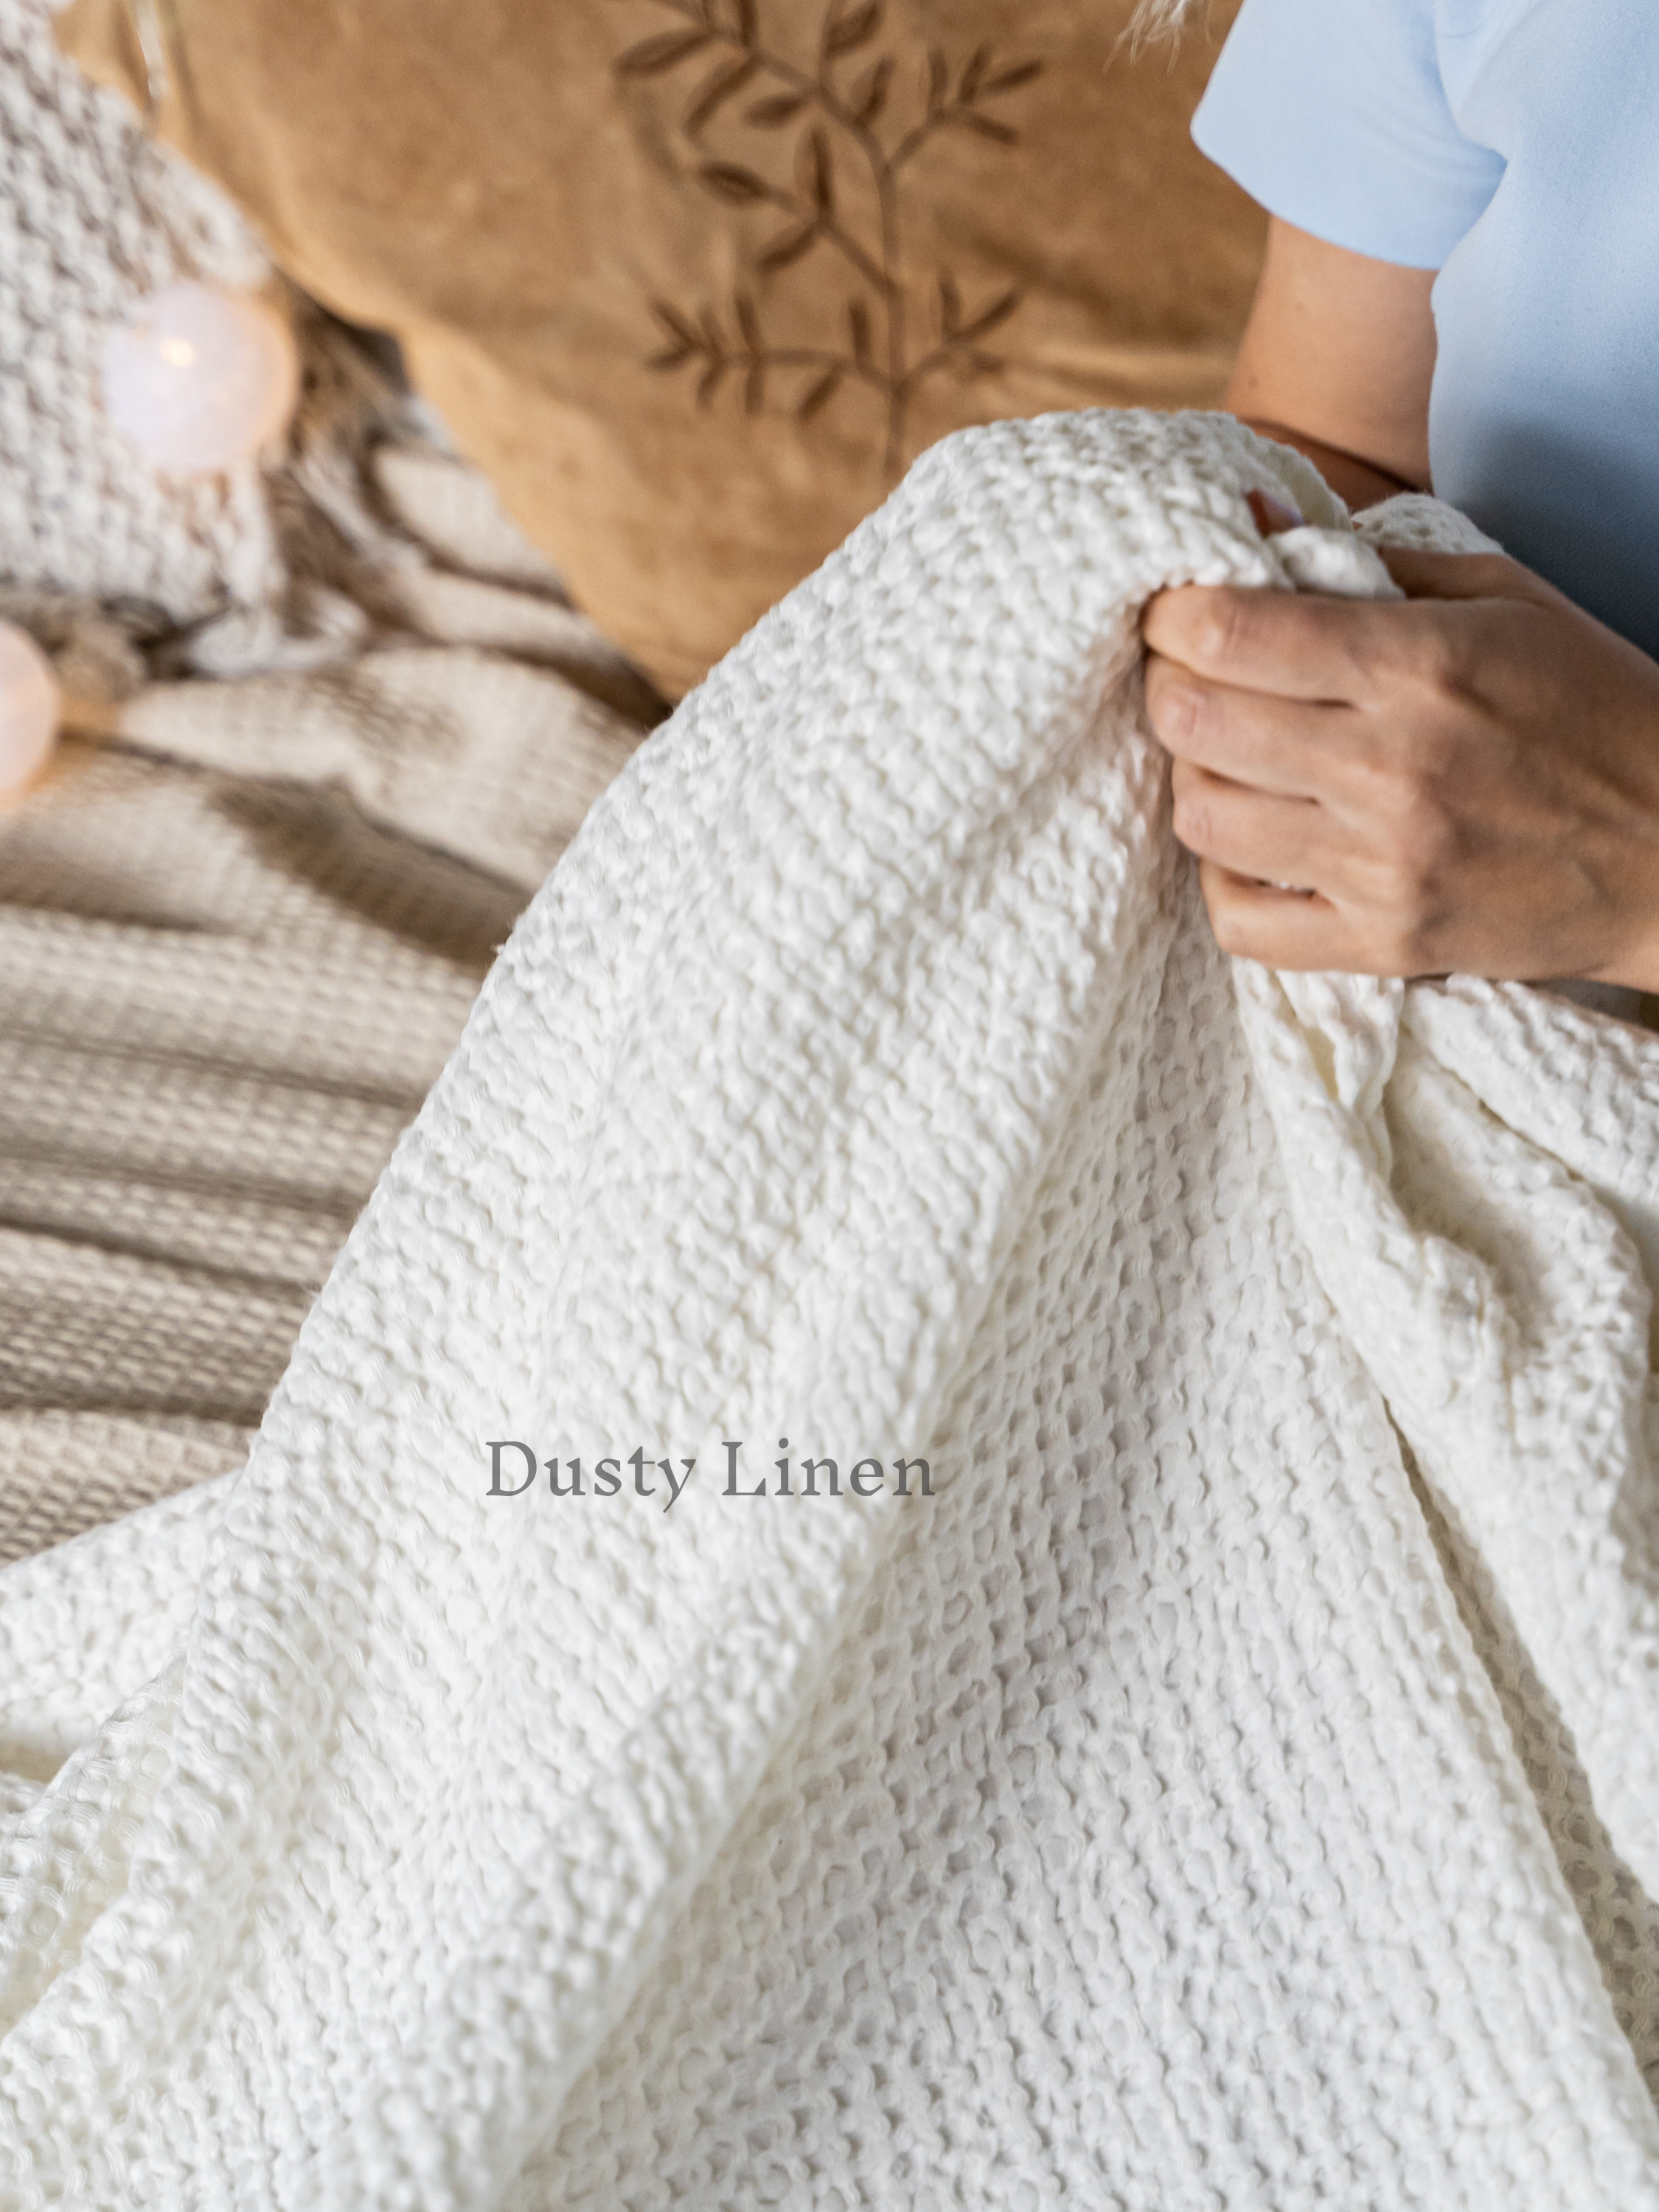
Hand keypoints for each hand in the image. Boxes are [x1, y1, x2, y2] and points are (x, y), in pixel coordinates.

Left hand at [1142, 523, 1658, 984]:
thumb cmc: (1592, 706)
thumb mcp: (1503, 598)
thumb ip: (1367, 558)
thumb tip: (1248, 514)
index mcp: (1420, 666)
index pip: (1229, 633)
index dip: (1175, 614)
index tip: (1180, 611)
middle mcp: (1389, 768)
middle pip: (1192, 722)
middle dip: (1169, 686)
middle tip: (1194, 677)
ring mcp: (1382, 866)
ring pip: (1201, 818)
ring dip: (1195, 777)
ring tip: (1233, 757)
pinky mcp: (1383, 945)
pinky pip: (1239, 924)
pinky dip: (1224, 882)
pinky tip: (1258, 845)